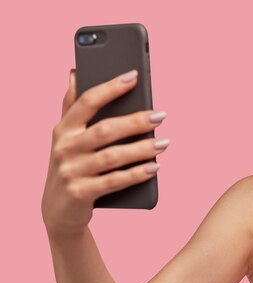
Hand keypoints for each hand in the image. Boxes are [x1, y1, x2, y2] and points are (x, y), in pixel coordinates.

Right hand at [41, 69, 168, 238]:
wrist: (58, 210)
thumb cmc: (71, 165)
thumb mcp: (66, 137)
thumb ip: (71, 106)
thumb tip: (74, 72)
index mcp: (63, 129)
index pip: (87, 102)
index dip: (110, 88)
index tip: (134, 76)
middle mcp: (65, 148)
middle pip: (105, 130)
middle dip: (136, 121)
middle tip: (161, 115)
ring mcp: (71, 171)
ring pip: (112, 156)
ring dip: (142, 149)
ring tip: (164, 143)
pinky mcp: (81, 193)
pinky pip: (114, 181)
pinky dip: (137, 174)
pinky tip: (155, 167)